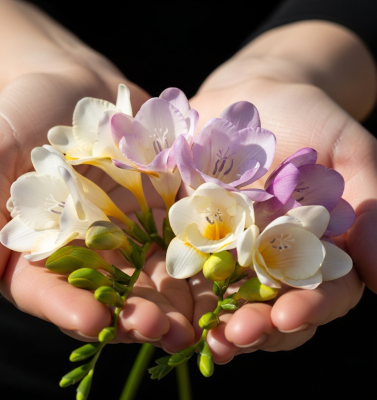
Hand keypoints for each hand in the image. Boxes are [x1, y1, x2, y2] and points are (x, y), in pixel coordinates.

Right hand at [0, 0, 194, 350]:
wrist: (77, 86)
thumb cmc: (24, 113)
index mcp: (39, 248)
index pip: (48, 290)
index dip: (68, 307)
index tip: (94, 322)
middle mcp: (87, 251)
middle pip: (109, 294)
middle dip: (135, 314)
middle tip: (160, 330)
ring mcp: (128, 235)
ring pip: (151, 277)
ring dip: (175, 300)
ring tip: (197, 322)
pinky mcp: (160, 214)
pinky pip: (180, 238)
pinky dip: (199, 257)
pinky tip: (219, 275)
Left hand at [186, 20, 375, 361]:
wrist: (249, 99)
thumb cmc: (306, 118)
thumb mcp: (347, 149)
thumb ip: (373, 204)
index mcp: (316, 248)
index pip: (322, 292)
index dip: (310, 307)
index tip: (291, 314)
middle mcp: (273, 260)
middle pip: (272, 307)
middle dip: (258, 325)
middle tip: (239, 336)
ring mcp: (230, 253)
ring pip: (228, 300)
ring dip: (217, 321)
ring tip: (206, 338)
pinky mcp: (193, 237)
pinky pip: (187, 269)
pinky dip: (181, 290)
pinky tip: (171, 307)